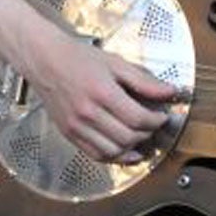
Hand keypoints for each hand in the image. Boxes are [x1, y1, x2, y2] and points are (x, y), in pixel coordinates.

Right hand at [19, 20, 182, 162]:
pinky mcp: (69, 133)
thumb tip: (170, 92)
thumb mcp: (115, 63)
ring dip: (132, 148)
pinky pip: (96, 155)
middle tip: (152, 125)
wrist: (45, 60)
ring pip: (113, 151)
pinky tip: (125, 152)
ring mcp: (76, 126)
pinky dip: (114, 157)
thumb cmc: (78, 58)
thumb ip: (144, 81)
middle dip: (147, 134)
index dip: (156, 121)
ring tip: (140, 137)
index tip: (161, 116)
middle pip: (128, 137)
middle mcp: (88, 113)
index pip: (138, 119)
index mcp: (102, 93)